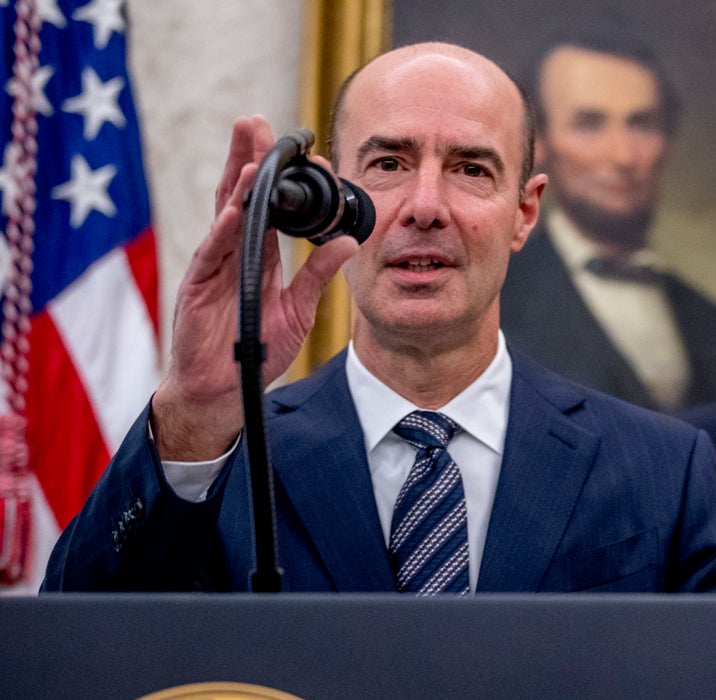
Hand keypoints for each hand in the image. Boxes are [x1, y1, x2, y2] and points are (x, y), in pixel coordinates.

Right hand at [152, 115, 358, 459]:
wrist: (223, 392)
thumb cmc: (254, 351)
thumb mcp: (298, 312)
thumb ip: (318, 277)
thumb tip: (348, 242)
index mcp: (260, 258)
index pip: (273, 210)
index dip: (285, 182)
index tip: (306, 153)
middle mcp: (235, 254)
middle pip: (241, 198)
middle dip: (249, 160)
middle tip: (258, 123)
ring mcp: (213, 268)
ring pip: (224, 215)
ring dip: (234, 181)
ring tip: (246, 149)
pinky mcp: (198, 288)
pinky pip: (212, 254)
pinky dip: (223, 231)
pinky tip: (234, 209)